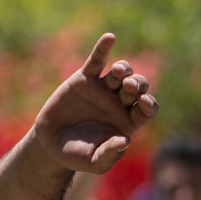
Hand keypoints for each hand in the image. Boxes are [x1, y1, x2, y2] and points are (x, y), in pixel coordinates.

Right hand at [32, 33, 159, 174]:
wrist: (50, 144)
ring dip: (124, 70)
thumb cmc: (77, 155)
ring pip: (121, 72)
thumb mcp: (94, 161)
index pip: (147, 108)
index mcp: (129, 121)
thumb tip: (125, 141)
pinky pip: (97, 61)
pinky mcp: (84, 79)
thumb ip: (110, 153)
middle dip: (138, 84)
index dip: (150, 103)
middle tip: (130, 87)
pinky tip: (110, 38)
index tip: (144, 102)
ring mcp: (103, 89)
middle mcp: (120, 102)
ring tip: (119, 74)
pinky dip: (103, 49)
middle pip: (138, 86)